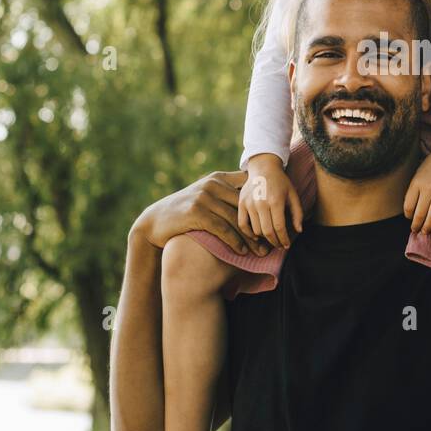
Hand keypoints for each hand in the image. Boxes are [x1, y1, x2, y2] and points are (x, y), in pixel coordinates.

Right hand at [132, 170, 263, 255]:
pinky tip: (242, 252)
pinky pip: (223, 229)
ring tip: (261, 251)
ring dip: (250, 238)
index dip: (263, 200)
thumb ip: (225, 194)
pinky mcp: (196, 212)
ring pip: (236, 219)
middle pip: (245, 205)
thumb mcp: (205, 196)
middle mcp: (212, 184)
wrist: (155, 221)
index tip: (276, 217)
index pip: (248, 185)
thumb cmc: (185, 212)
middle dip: (259, 224)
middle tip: (272, 240)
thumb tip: (255, 202)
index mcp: (218, 177)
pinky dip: (235, 241)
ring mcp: (204, 197)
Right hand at [239, 156, 303, 249]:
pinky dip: (248, 233)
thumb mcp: (293, 195)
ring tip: (271, 238)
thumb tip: (299, 231)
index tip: (287, 245)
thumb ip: (298, 213)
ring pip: (255, 230)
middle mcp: (261, 203)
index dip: (284, 239)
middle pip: (267, 231)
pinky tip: (256, 235)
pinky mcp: (241, 203)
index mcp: (276, 201)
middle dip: (275, 242)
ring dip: (264, 238)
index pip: (279, 227)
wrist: (263, 167)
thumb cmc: (281, 182)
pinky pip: (242, 224)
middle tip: (280, 245)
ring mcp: (249, 203)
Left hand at [403, 148, 430, 234]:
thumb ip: (415, 188)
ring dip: (428, 226)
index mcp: (417, 182)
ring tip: (426, 231)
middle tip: (416, 230)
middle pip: (420, 213)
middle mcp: (428, 188)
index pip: (408, 205)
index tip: (409, 219)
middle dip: (416, 225)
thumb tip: (412, 207)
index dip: (408, 215)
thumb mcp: (419, 172)